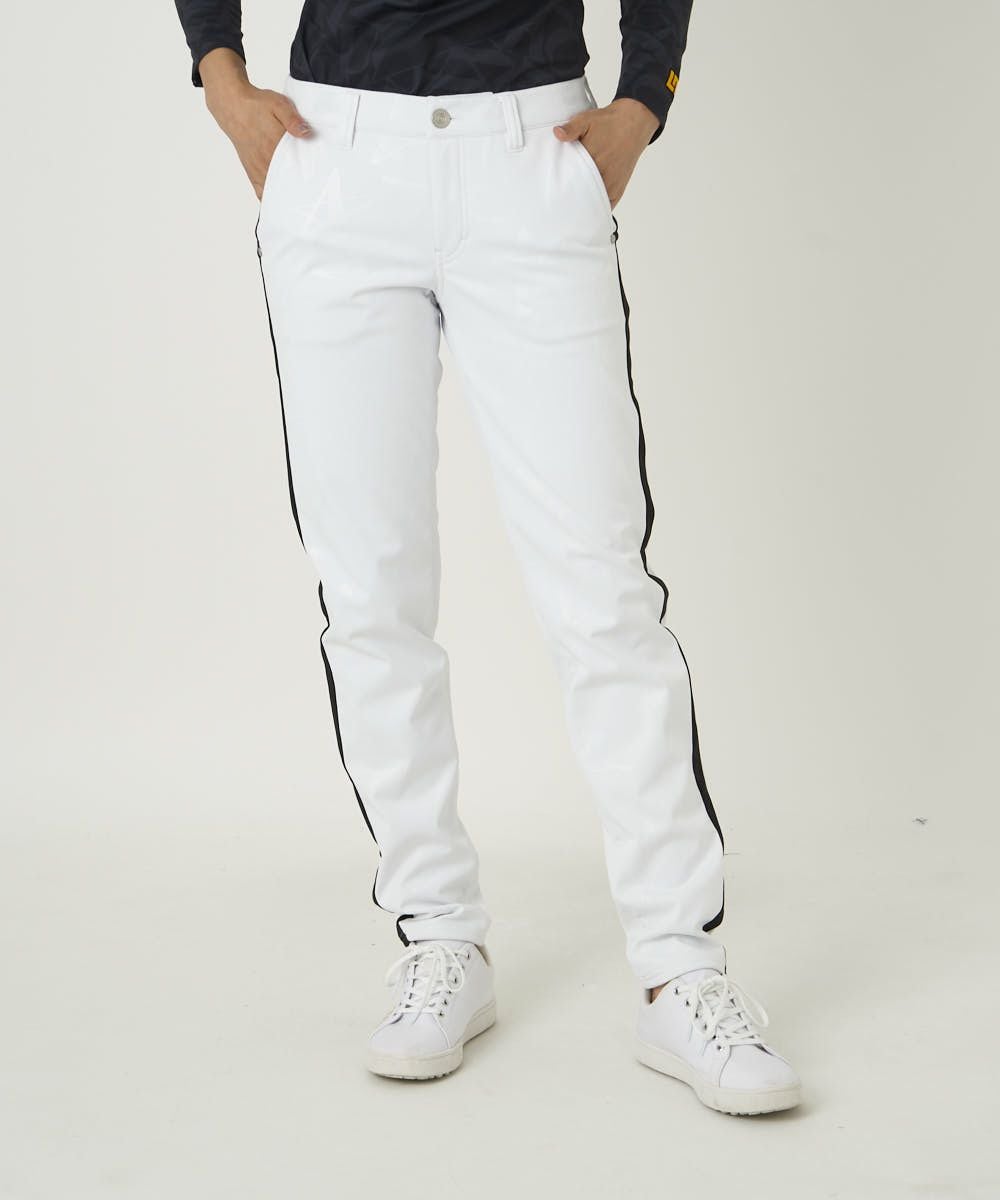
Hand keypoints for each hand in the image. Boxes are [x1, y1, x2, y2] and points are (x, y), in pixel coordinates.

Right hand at [199, 48, 311, 198]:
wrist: (232, 105)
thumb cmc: (255, 105)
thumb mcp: (278, 104)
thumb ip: (293, 119)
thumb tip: (306, 133)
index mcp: (274, 146)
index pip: (296, 168)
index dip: (308, 179)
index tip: (319, 186)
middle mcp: (265, 161)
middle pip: (286, 183)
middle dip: (300, 192)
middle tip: (313, 198)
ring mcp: (257, 168)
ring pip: (274, 191)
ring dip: (286, 197)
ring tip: (300, 205)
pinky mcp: (251, 171)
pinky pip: (261, 192)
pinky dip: (270, 199)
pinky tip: (280, 204)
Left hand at [553, 98, 659, 208]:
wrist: (633, 123)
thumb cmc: (609, 123)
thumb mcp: (587, 120)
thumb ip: (571, 128)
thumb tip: (557, 133)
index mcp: (594, 159)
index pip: (573, 179)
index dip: (562, 184)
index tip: (553, 189)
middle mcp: (605, 175)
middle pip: (582, 194)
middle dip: (570, 196)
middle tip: (558, 199)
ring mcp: (612, 184)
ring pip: (593, 202)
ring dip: (582, 204)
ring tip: (570, 205)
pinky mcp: (618, 190)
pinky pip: (605, 205)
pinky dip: (595, 207)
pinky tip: (585, 207)